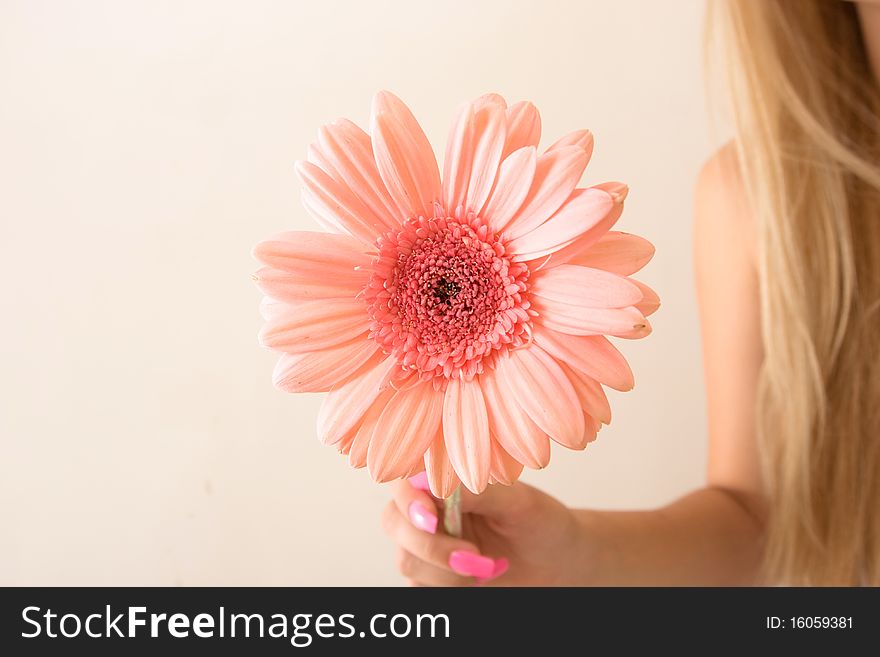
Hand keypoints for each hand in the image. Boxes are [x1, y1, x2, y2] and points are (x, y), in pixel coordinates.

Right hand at [381, 473, 587, 585]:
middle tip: (472, 555)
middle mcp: (431, 509)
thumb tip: (437, 483)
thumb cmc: (542, 524)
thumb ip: (477, 491)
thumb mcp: (517, 502)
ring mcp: (428, 544)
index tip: (433, 519)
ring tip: (486, 568)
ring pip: (407, 560)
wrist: (557, 564)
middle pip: (395, 522)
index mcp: (447, 480)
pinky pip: (419, 587)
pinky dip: (448, 588)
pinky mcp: (432, 577)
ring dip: (446, 572)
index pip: (406, 481)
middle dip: (429, 544)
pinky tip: (479, 581)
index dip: (409, 500)